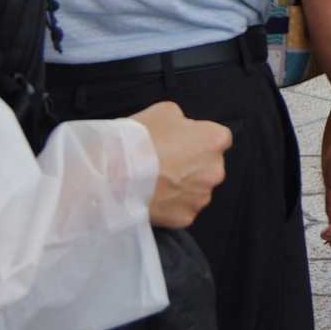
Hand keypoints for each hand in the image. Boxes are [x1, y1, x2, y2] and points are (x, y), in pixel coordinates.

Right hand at [129, 101, 231, 228]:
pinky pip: (182, 209)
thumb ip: (183, 121)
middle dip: (192, 165)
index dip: (197, 140)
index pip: (217, 139)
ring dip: (183, 187)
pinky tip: (154, 198)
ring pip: (197, 190)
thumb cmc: (140, 139)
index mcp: (214, 140)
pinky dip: (171, 206)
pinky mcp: (186, 217)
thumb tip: (185, 130)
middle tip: (165, 164)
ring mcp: (202, 196)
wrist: (113, 176)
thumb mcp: (165, 112)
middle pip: (208, 166)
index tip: (180, 143)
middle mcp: (216, 170)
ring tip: (156, 183)